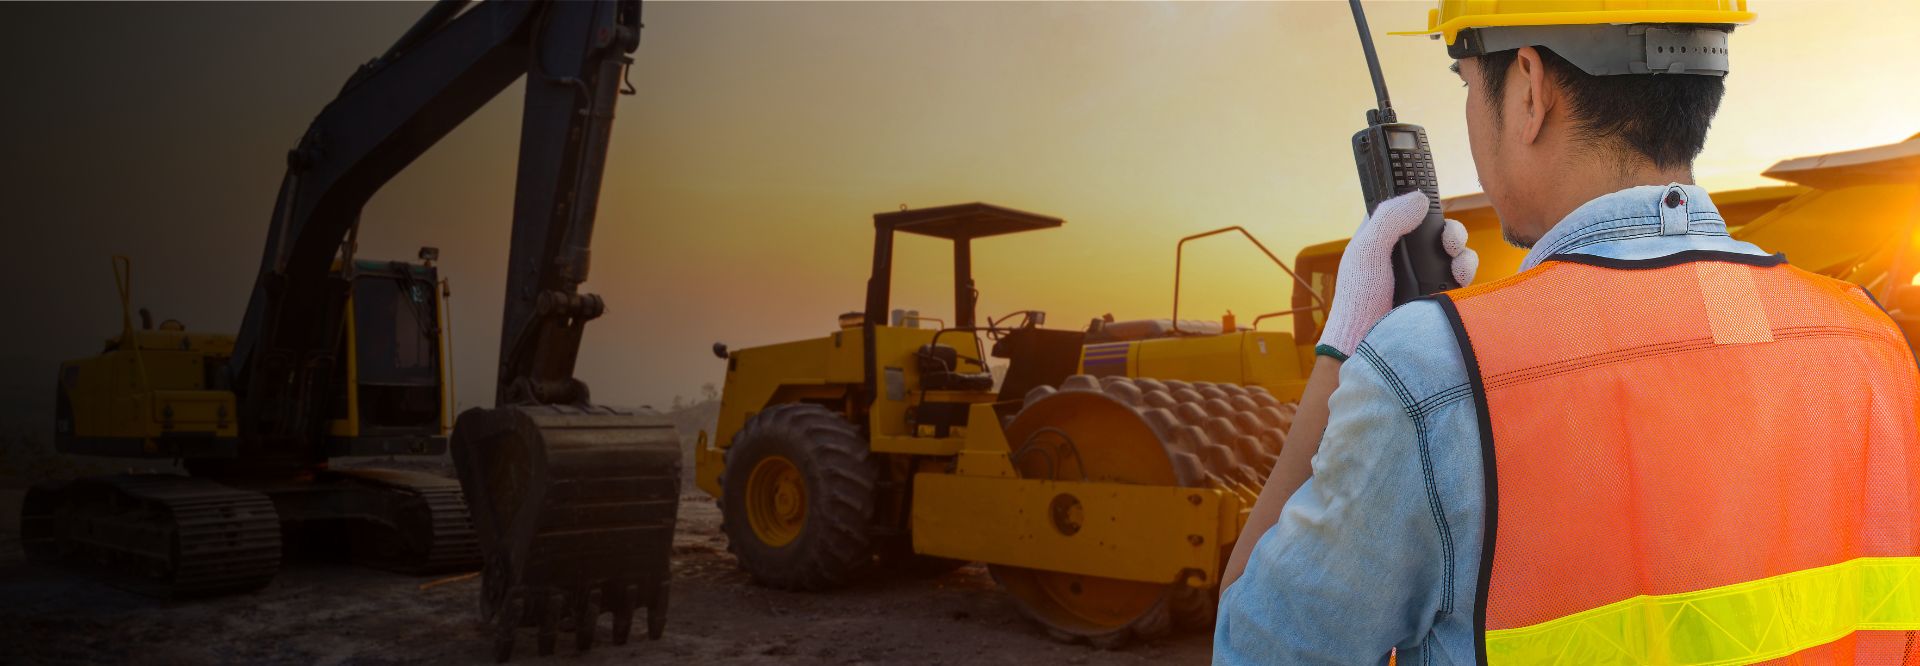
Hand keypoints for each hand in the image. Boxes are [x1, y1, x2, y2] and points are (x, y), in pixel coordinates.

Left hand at [1315, 191, 1477, 359]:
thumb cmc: (1359, 298)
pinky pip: (1461, 276)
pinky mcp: (1438, 294)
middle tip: (1449, 242)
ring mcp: (1424, 275)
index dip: (1423, 207)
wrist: (1369, 343)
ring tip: (1457, 265)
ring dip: (1462, 253)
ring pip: (1454, 252)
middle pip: (1439, 231)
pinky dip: (1466, 273)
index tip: (1435, 207)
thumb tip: (1419, 198)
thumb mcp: (1367, 251)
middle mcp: (1406, 254)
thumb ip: (1389, 219)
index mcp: (1383, 238)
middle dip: (1452, 232)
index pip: (1409, 212)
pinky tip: (1460, 279)